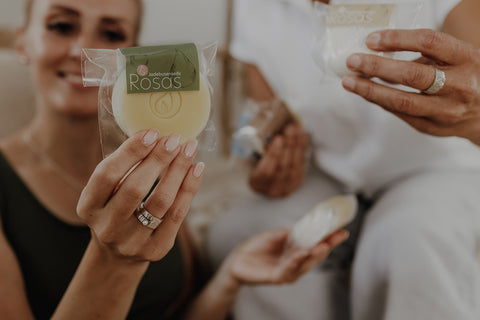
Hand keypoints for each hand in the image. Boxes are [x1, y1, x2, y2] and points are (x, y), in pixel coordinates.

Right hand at [77, 130, 203, 263]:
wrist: (117, 254)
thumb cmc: (115, 210)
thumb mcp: (106, 193)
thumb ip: (122, 168)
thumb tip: (154, 134)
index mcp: (88, 207)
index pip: (106, 175)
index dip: (129, 152)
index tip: (150, 133)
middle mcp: (107, 227)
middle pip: (135, 188)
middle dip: (158, 159)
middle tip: (174, 138)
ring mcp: (132, 242)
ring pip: (160, 201)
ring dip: (178, 170)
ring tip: (189, 148)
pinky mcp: (156, 249)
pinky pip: (177, 214)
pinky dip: (189, 188)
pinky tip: (196, 169)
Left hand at [224, 229, 348, 285]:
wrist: (237, 259)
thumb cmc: (256, 247)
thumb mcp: (274, 235)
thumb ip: (288, 232)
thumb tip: (304, 226)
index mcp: (297, 250)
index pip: (317, 244)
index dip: (330, 238)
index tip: (342, 230)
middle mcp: (296, 262)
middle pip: (315, 255)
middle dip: (328, 245)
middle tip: (337, 236)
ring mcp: (288, 271)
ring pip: (305, 264)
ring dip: (315, 255)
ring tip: (324, 245)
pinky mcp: (276, 277)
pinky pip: (288, 270)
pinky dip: (296, 261)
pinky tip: (302, 252)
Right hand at [249, 123, 308, 197]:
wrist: (266, 176)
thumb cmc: (254, 162)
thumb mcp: (250, 156)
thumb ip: (255, 145)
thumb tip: (261, 128)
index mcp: (256, 183)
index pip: (266, 171)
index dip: (274, 154)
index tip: (279, 138)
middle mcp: (271, 189)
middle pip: (282, 167)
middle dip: (288, 145)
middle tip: (290, 128)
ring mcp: (286, 188)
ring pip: (294, 166)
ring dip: (297, 145)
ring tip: (297, 129)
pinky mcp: (297, 183)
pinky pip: (302, 165)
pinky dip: (303, 149)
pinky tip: (302, 136)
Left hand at [341, 29, 479, 145]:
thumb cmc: (464, 76)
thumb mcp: (455, 56)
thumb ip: (424, 53)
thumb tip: (377, 49)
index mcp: (466, 58)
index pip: (429, 42)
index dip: (397, 39)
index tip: (371, 40)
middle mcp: (459, 85)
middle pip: (413, 75)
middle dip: (378, 67)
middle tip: (353, 61)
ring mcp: (446, 110)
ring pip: (403, 101)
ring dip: (371, 90)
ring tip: (349, 81)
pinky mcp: (432, 127)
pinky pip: (400, 114)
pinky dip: (380, 101)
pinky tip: (365, 92)